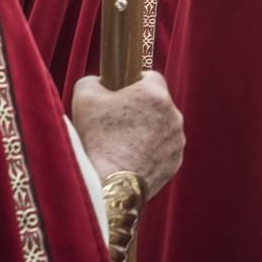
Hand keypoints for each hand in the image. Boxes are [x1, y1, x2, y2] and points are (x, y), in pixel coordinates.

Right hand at [72, 71, 184, 197]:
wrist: (107, 184)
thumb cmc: (95, 138)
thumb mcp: (84, 97)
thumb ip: (94, 80)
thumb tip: (100, 82)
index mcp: (155, 94)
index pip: (150, 76)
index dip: (133, 83)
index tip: (120, 93)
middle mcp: (174, 114)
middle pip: (157, 104)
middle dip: (140, 109)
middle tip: (116, 122)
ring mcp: (177, 140)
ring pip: (162, 127)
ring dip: (147, 131)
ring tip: (121, 144)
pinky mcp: (176, 162)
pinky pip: (163, 150)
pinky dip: (151, 152)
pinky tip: (130, 159)